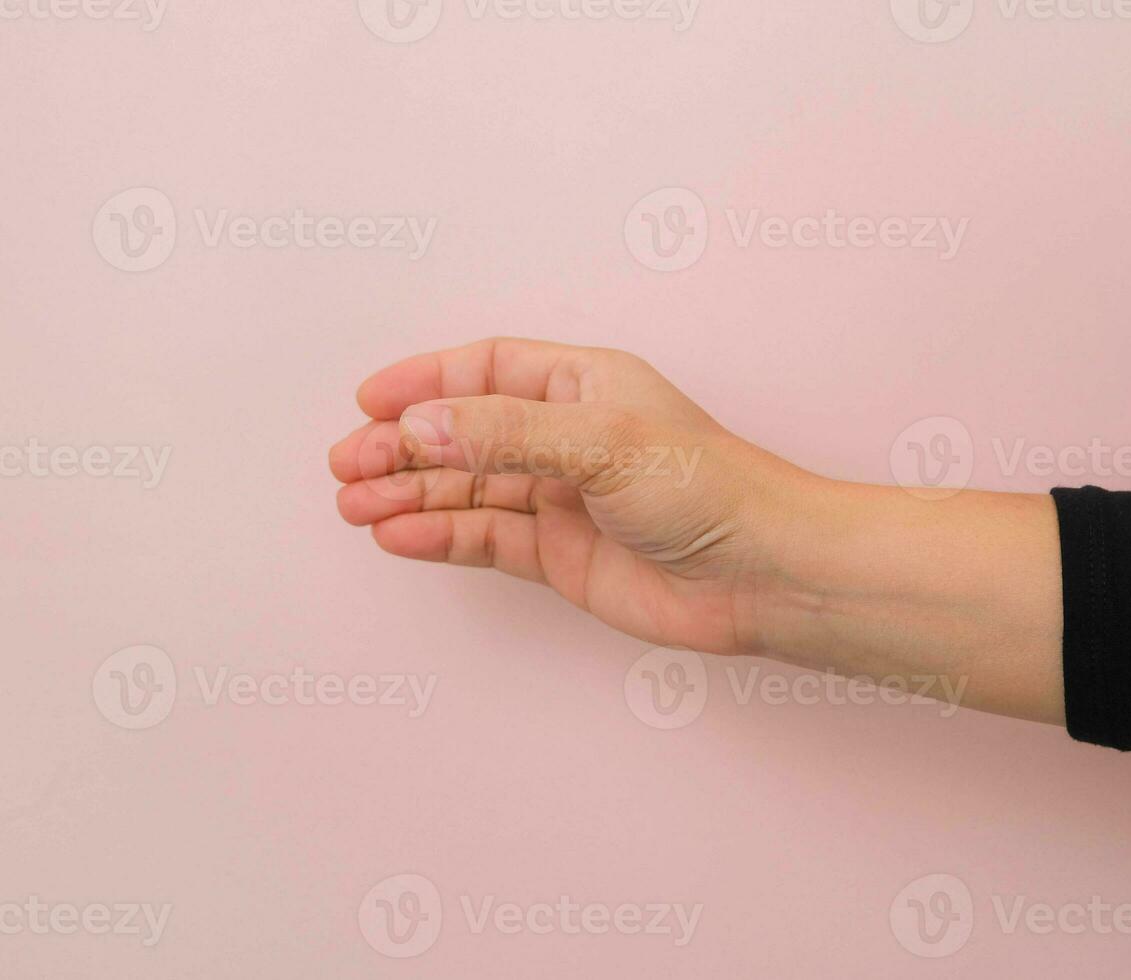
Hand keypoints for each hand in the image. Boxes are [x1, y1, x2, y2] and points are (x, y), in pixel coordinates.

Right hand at [330, 337, 808, 656]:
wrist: (760, 573)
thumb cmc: (707, 486)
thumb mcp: (601, 440)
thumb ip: (505, 433)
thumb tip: (420, 426)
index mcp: (583, 385)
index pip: (486, 370)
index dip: (426, 382)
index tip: (371, 402)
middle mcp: (567, 438)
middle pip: (463, 433)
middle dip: (404, 446)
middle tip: (348, 465)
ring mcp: (561, 499)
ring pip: (466, 489)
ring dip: (410, 494)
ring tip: (355, 505)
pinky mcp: (560, 556)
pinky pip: (484, 538)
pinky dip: (439, 535)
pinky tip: (400, 535)